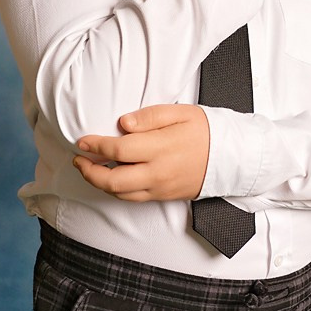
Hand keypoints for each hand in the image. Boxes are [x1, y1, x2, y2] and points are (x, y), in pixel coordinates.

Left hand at [73, 104, 209, 201]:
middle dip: (89, 171)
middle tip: (79, 159)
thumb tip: (123, 123)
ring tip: (90, 169)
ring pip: (120, 193)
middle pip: (113, 180)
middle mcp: (158, 172)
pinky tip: (110, 178)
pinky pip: (133, 198)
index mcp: (160, 148)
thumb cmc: (206, 131)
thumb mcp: (181, 113)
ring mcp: (160, 187)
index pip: (118, 151)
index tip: (83, 141)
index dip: (95, 146)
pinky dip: (116, 190)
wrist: (231, 158)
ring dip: (99, 183)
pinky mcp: (163, 196)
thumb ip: (150, 117)